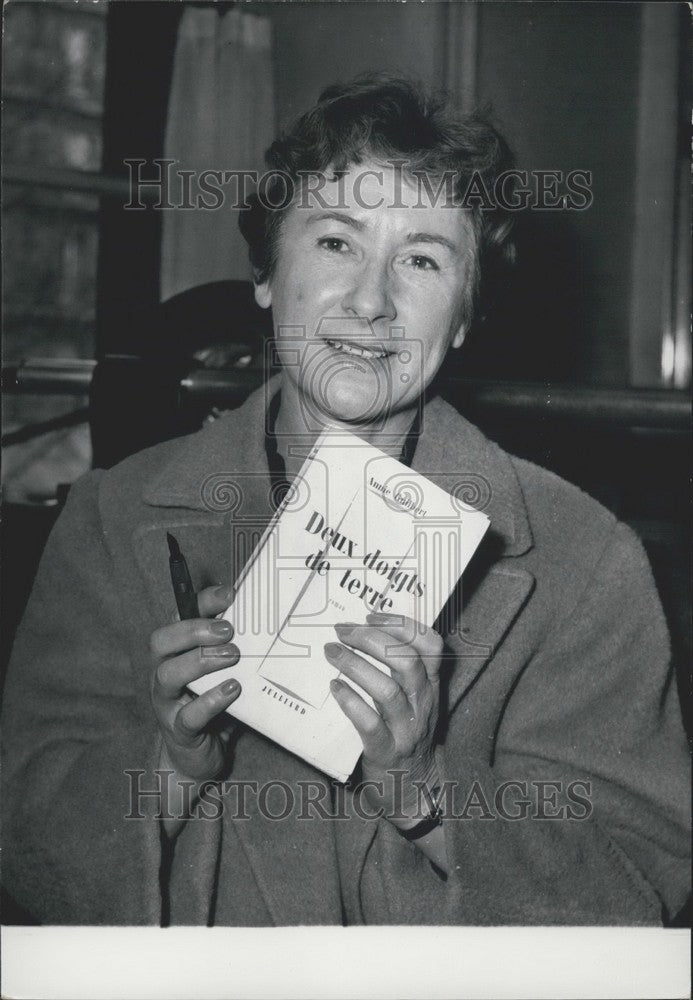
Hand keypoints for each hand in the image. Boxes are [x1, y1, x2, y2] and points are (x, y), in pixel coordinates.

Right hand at [150, 583, 240, 784]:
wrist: (198, 756)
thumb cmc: (213, 703)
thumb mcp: (223, 670)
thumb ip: (235, 646)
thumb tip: (272, 618)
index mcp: (176, 651)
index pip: (179, 616)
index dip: (202, 602)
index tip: (230, 594)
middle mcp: (164, 672)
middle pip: (162, 641)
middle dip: (194, 630)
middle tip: (229, 631)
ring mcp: (167, 702)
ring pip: (168, 675)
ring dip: (201, 661)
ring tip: (233, 657)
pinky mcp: (179, 731)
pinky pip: (187, 716)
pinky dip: (210, 701)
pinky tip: (232, 690)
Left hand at [325, 612, 443, 828]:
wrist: (415, 789)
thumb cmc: (407, 735)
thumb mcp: (415, 699)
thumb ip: (401, 669)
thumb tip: (363, 631)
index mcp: (431, 685)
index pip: (431, 644)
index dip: (401, 624)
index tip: (370, 616)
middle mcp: (423, 703)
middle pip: (406, 661)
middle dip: (371, 639)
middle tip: (342, 631)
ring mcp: (407, 729)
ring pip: (387, 690)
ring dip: (355, 665)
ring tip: (331, 652)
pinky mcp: (387, 752)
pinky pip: (370, 723)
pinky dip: (350, 701)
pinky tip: (334, 688)